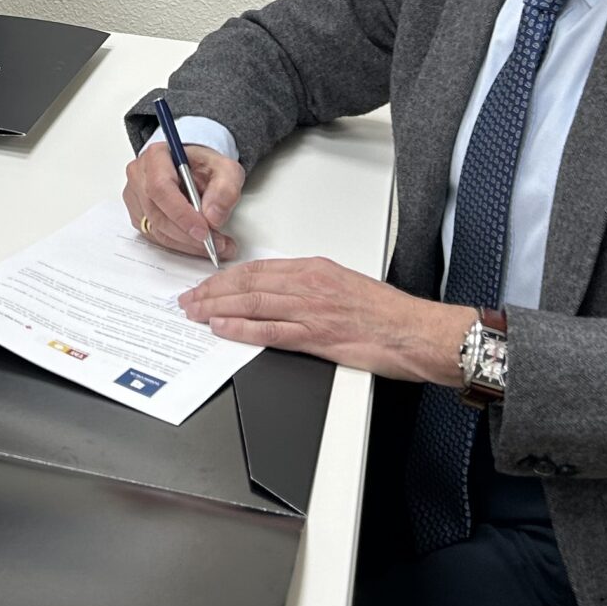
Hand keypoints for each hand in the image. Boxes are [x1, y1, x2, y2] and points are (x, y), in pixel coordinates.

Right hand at [123, 141, 242, 258]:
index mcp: (156, 156)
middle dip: (188, 234)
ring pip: (156, 230)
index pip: (160, 188)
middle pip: (157, 213)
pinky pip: (156, 237)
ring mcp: (136, 197)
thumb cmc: (203, 165)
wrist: (193, 168)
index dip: (181, 213)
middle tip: (216, 243)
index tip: (204, 230)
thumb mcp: (226, 169)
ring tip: (215, 245)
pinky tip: (198, 243)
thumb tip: (213, 217)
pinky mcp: (139, 215)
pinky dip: (180, 245)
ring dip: (187, 243)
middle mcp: (139, 175)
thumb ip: (225, 190)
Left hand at [179, 257, 473, 383]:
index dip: (225, 277)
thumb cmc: (388, 313)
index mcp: (314, 269)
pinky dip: (242, 328)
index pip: (258, 269)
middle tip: (189, 299)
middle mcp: (308, 285)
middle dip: (212, 291)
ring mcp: (311, 310)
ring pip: (252, 303)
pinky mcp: (318, 336)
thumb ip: (312, 285)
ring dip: (217, 308)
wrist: (418, 331)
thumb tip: (282, 291)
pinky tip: (222, 328)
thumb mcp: (345, 284)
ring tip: (195, 313)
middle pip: (247, 283)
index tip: (206, 284)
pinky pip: (270, 331)